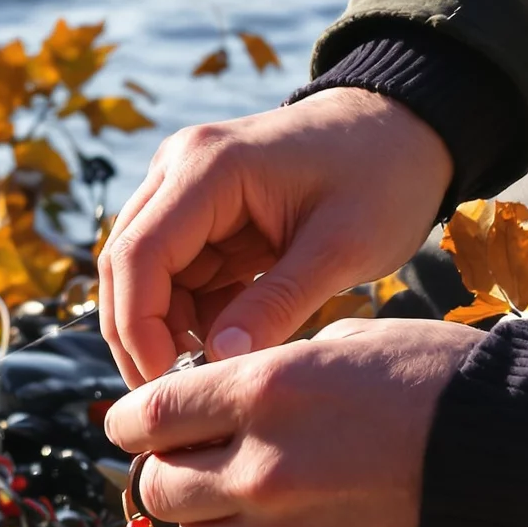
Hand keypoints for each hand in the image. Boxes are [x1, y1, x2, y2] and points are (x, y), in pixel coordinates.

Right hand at [96, 87, 453, 386]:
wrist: (401, 131)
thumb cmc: (381, 176)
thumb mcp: (342, 247)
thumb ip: (280, 303)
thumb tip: (221, 361)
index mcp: (207, 167)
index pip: (138, 255)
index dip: (139, 326)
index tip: (167, 382)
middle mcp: (179, 171)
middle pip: (126, 266)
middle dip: (141, 335)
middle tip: (175, 395)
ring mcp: (185, 190)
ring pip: (147, 277)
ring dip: (170, 328)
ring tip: (218, 367)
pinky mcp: (202, 214)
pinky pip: (178, 276)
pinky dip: (196, 314)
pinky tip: (237, 335)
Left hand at [102, 316, 476, 526]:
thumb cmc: (448, 392)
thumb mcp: (352, 347)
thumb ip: (269, 372)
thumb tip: (210, 396)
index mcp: (267, 393)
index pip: (149, 416)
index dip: (130, 422)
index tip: (130, 425)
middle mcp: (263, 472)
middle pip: (159, 487)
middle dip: (166, 471)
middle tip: (191, 462)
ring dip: (208, 520)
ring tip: (249, 501)